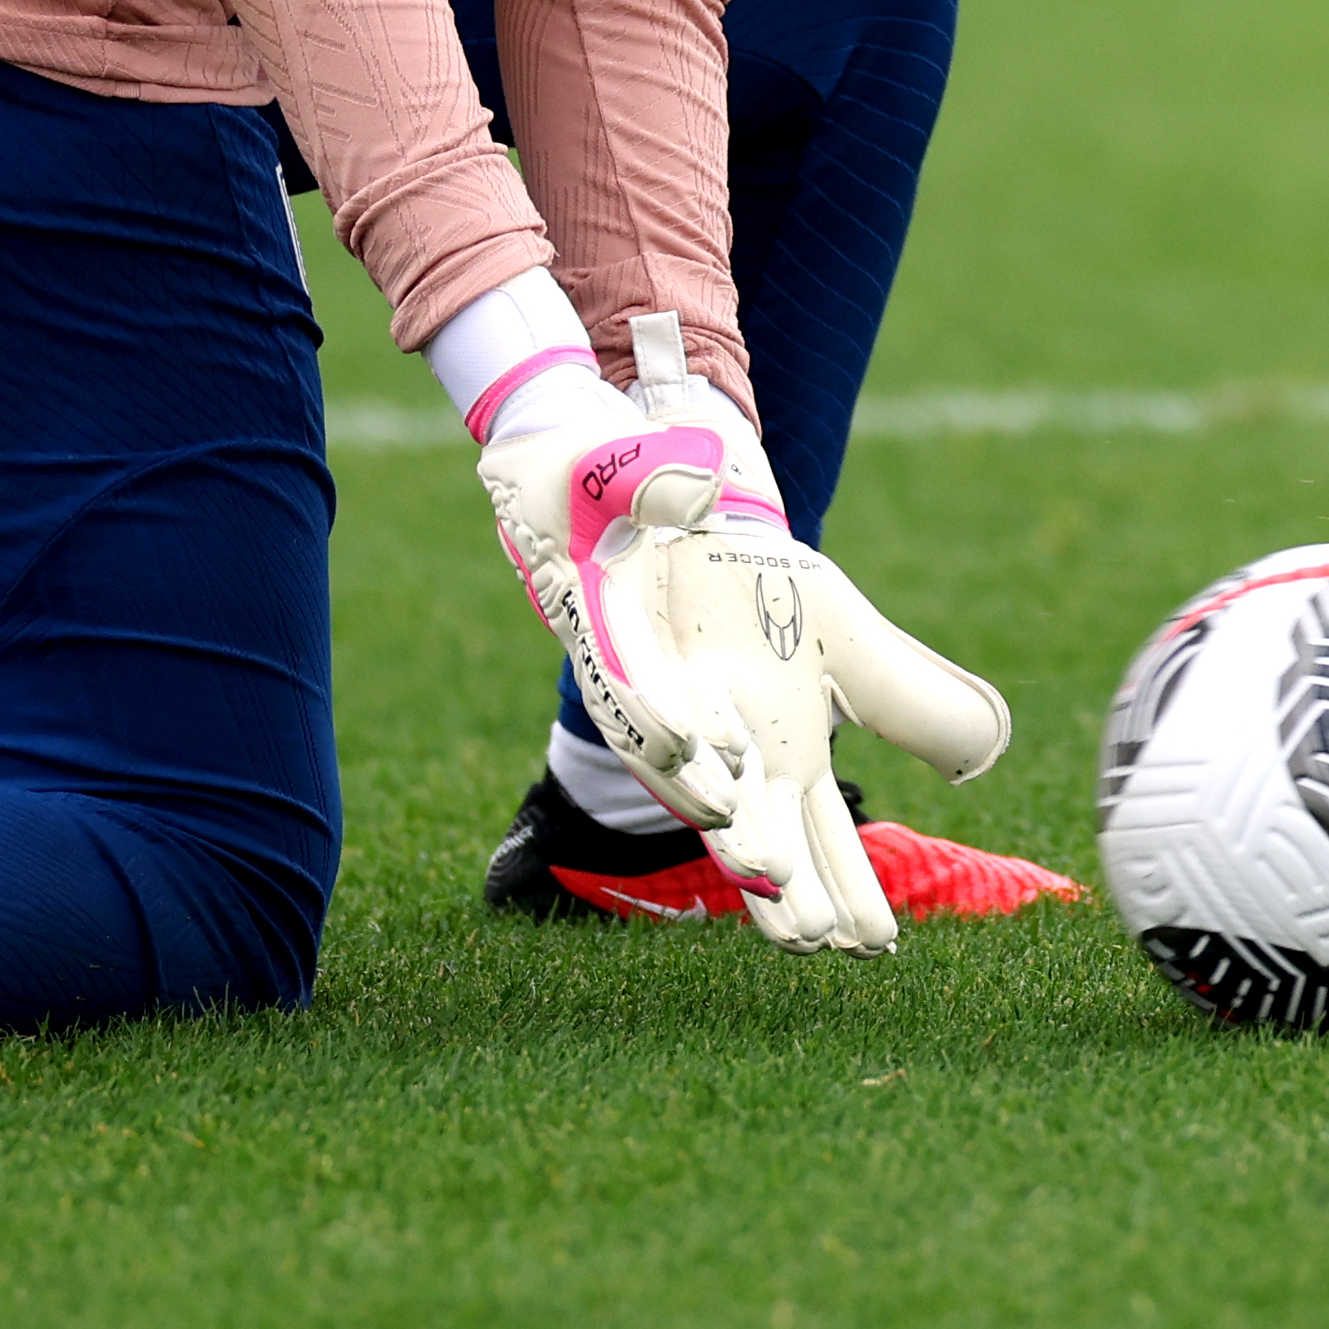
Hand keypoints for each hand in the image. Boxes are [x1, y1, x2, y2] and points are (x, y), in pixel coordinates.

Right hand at [471, 366, 749, 827]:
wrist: (561, 464)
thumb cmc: (582, 458)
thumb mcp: (608, 457)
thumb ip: (653, 477)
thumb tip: (698, 489)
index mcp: (590, 604)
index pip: (619, 667)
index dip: (650, 711)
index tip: (690, 747)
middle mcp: (609, 649)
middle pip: (647, 734)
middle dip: (693, 790)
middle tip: (750, 844)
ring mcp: (632, 663)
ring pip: (667, 750)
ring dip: (709, 803)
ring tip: (768, 870)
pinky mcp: (657, 665)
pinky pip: (687, 730)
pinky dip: (713, 776)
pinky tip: (756, 822)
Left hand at [660, 505, 1014, 954]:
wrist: (694, 535)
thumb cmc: (771, 602)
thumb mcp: (853, 651)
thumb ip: (913, 703)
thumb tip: (985, 757)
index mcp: (786, 762)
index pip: (822, 839)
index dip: (846, 888)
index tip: (872, 945)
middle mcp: (730, 758)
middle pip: (759, 836)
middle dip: (783, 885)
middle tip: (812, 939)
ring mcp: (673, 717)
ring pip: (698, 783)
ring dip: (731, 826)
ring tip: (765, 869)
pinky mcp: (623, 666)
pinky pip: (639, 702)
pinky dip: (669, 727)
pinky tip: (706, 748)